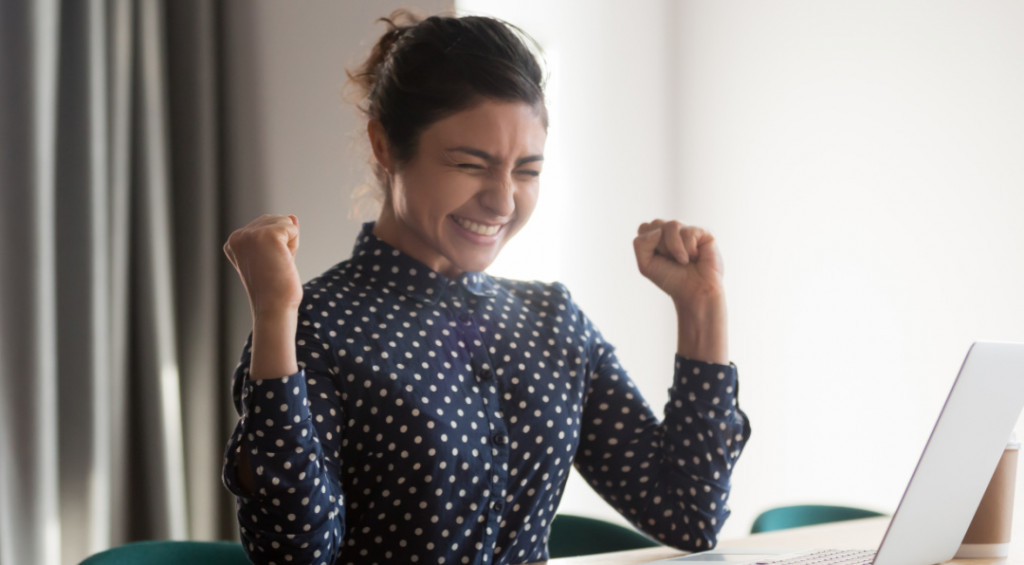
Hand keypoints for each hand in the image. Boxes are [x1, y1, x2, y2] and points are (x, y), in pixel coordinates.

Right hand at [223, 214, 302, 318]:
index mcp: (234, 242)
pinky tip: (283, 260)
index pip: (266, 225)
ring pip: (284, 222)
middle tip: (275, 266)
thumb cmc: (275, 288)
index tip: (267, 266)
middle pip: (275, 220)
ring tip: (278, 264)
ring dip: (290, 243)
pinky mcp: (266, 234)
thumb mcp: (276, 256)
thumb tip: (292, 216)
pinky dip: (294, 244)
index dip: (276, 245)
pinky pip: (292, 227)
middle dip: (284, 241)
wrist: (274, 308)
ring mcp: (250, 234)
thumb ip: (281, 235)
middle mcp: (238, 236)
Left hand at [633, 219, 728, 363]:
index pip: (644, 227)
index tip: (659, 259)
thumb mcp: (645, 264)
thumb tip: (659, 230)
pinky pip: (688, 232)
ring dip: (674, 248)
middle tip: (671, 260)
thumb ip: (640, 244)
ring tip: (683, 261)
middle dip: (660, 246)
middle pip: (656, 223)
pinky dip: (688, 249)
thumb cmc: (671, 279)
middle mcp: (673, 231)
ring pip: (671, 225)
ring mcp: (688, 230)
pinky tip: (695, 257)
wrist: (694, 292)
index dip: (649, 245)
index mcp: (657, 236)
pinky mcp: (704, 232)